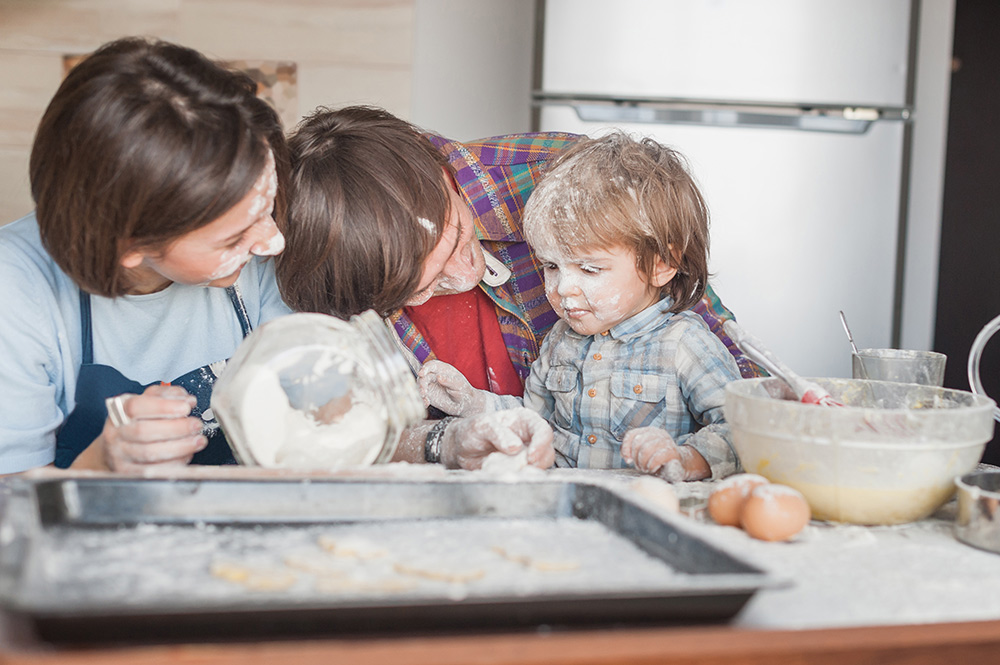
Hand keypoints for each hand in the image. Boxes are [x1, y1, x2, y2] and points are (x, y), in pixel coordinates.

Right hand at [92, 384, 206, 471]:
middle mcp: (116, 433)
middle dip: (176, 428)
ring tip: (198, 440)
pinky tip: (187, 455)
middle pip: (144, 431)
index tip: (186, 407)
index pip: (136, 406)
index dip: (163, 406)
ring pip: (150, 453)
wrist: (117, 447)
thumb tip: (187, 400)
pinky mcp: (127, 473)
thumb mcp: (149, 401)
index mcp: (119, 410)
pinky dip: (174, 464)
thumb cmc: (137, 421)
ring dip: (180, 447)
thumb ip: (168, 395)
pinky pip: (153, 471)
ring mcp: (119, 455)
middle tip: (196, 425)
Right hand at [417, 359, 488, 415]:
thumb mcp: (459, 385)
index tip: (421, 374)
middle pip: (423, 376)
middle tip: (424, 391)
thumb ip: (449, 380)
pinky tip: (426, 403)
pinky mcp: (430, 395)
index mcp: (443, 369)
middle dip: (422, 383)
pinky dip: (422, 400)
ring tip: (425, 398)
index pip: (431, 365)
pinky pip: (422, 396)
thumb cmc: (464, 392)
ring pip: (420, 386)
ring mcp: (431, 386)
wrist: (466, 405)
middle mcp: (435, 376)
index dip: (425, 368)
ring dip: (420, 392)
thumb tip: (439, 376)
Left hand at [440, 408, 554, 470]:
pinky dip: (520, 478)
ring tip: (512, 472)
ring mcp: (526, 454)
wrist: (461, 447)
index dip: (541, 444)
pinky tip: (507, 477)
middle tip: (523, 469)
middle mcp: (529, 437)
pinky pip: (527, 476)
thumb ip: (498, 433)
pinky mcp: (519, 468)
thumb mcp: (482, 426)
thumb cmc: (473, 430)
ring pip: (540, 466)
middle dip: (539, 462)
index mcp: (525, 421)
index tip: (530, 457)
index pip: (543, 430)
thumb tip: (516, 447)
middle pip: (547, 451)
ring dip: (529, 472)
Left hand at [621, 427, 709, 480]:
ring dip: (643, 463)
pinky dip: (651, 465)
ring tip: (646, 468)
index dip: (626, 448)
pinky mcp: (673, 451)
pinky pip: (657, 457)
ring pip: (646, 449)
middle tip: (640, 466)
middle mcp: (658, 433)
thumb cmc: (658, 459)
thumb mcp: (644, 452)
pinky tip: (652, 468)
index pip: (632, 435)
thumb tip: (626, 457)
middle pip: (638, 443)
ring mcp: (666, 441)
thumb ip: (632, 451)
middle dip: (636, 458)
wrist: (680, 464)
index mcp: (649, 431)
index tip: (627, 460)